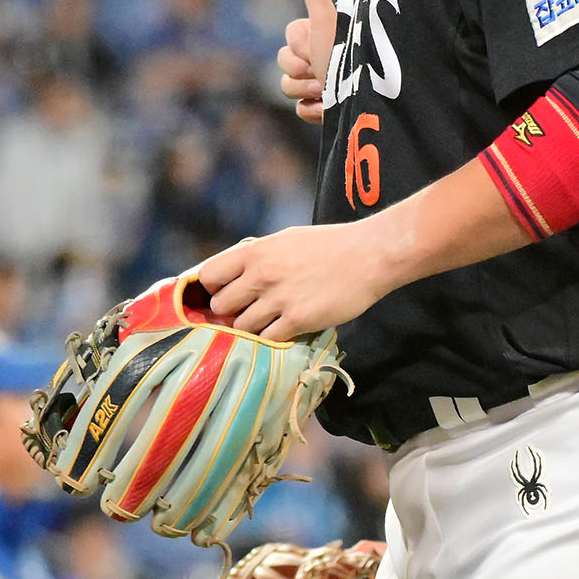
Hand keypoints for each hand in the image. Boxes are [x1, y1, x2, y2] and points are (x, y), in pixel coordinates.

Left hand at [199, 224, 381, 338]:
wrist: (370, 255)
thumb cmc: (331, 244)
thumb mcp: (287, 239)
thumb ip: (258, 257)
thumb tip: (236, 275)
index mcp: (256, 251)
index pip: (208, 276)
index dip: (212, 288)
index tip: (224, 294)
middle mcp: (261, 275)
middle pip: (221, 306)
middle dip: (231, 311)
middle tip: (250, 311)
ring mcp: (279, 299)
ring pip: (242, 326)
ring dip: (253, 328)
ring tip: (272, 321)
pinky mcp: (298, 320)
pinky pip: (267, 339)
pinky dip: (273, 338)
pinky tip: (287, 328)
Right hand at [276, 0, 336, 124]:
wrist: (364, 100)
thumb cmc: (345, 56)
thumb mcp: (325, 19)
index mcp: (321, 36)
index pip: (288, 38)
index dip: (299, 46)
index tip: (318, 48)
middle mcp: (321, 57)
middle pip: (284, 63)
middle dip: (302, 70)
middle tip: (323, 72)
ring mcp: (321, 84)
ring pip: (288, 87)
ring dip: (307, 90)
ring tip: (330, 91)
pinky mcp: (322, 109)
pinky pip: (300, 109)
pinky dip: (314, 110)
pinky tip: (331, 107)